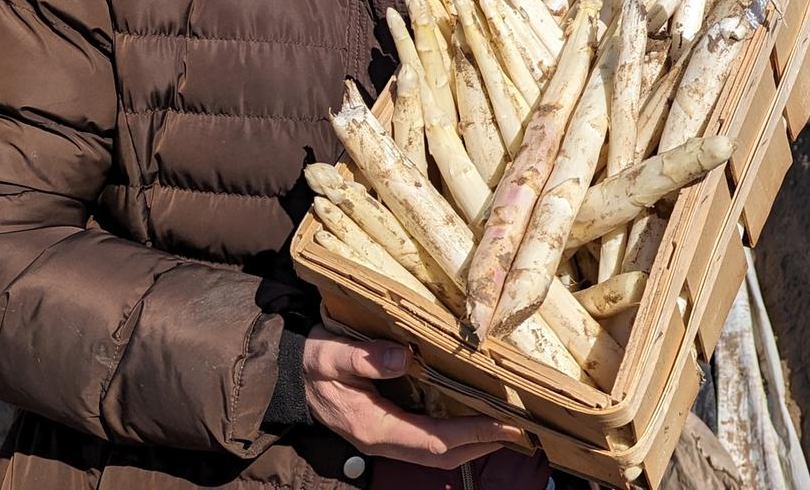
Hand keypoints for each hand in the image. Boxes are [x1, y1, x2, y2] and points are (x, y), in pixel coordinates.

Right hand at [303, 326, 527, 468]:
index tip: (504, 424)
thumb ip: (365, 358)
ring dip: (473, 442)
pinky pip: (429, 439)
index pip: (433, 440)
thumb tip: (406, 357)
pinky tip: (475, 420)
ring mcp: (387, 437)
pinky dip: (457, 434)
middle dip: (482, 443)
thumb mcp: (330, 355)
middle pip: (441, 455)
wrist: (290, 376)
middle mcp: (384, 440)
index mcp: (373, 427)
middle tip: (519, 429)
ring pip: (437, 451)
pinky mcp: (390, 428)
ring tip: (506, 428)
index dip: (471, 434)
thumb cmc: (311, 363)